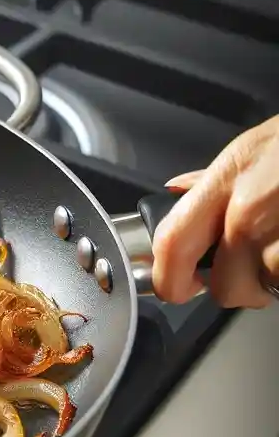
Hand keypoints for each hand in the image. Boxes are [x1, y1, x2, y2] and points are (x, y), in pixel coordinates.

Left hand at [152, 116, 278, 307]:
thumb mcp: (256, 148)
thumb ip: (214, 179)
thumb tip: (179, 194)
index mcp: (228, 179)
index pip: (172, 243)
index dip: (169, 279)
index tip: (175, 288)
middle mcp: (251, 210)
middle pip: (226, 286)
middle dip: (240, 288)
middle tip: (255, 269)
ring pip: (270, 288)